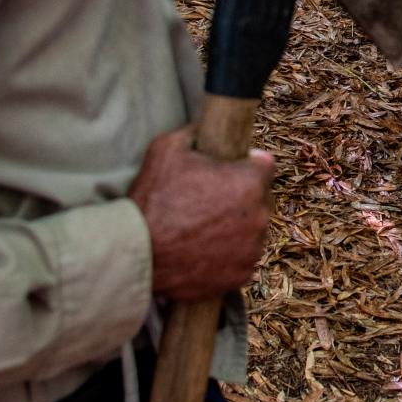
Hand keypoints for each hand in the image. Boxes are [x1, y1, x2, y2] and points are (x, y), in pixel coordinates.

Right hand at [127, 125, 277, 300]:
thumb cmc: (153, 199)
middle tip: (209, 201)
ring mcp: (253, 248)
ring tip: (203, 228)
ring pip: (252, 230)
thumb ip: (195, 131)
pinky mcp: (242, 275)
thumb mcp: (167, 147)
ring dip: (236, 227)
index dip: (246, 164)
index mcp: (249, 182)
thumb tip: (205, 126)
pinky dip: (228, 255)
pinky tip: (204, 250)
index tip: (231, 169)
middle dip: (241, 197)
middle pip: (259, 199)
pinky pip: (242, 259)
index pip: (265, 164)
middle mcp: (259, 216)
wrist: (137, 253)